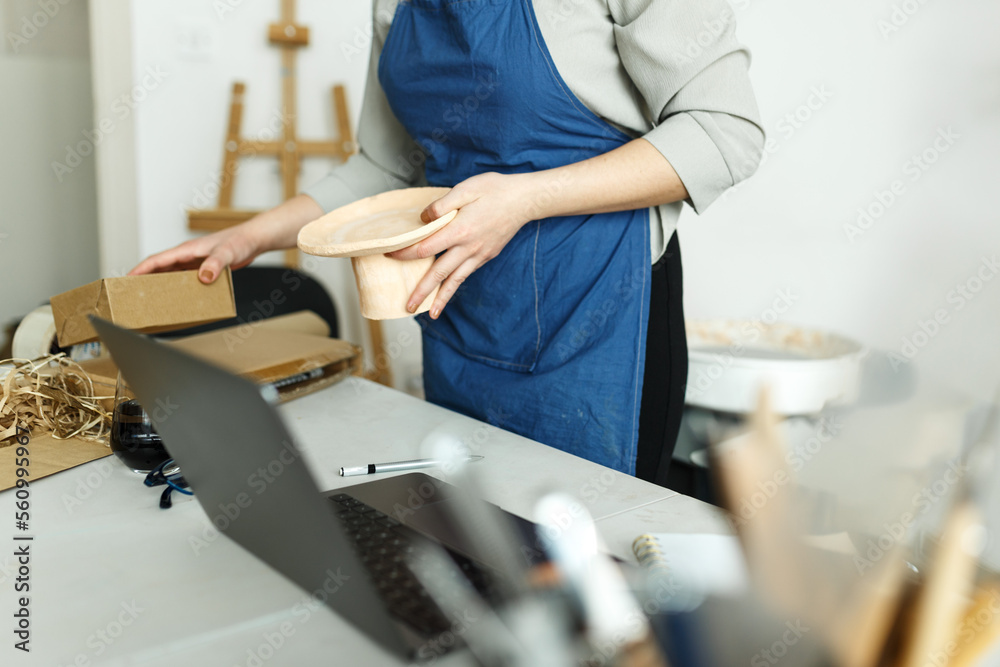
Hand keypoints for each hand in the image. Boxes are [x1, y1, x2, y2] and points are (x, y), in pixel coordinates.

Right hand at [129, 194, 323, 282]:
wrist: (254, 240)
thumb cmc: (240, 242)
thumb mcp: (227, 253)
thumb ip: (215, 265)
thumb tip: (202, 278)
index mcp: (186, 250)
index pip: (156, 260)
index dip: (139, 270)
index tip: (125, 281)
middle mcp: (187, 255)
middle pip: (159, 268)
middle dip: (143, 280)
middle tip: (131, 295)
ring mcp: (194, 262)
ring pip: (170, 274)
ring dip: (159, 285)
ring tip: (149, 300)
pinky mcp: (203, 268)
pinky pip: (184, 278)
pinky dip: (177, 287)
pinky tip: (177, 299)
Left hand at [388, 172, 535, 317]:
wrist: (524, 200)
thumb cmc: (494, 190)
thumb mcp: (465, 189)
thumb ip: (441, 205)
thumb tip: (422, 219)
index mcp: (459, 230)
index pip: (425, 248)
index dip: (405, 254)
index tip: (390, 256)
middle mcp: (468, 247)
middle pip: (439, 273)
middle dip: (422, 291)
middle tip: (407, 306)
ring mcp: (479, 254)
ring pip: (455, 280)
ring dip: (442, 298)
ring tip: (431, 314)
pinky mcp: (486, 256)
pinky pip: (467, 274)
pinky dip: (456, 286)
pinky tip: (448, 293)